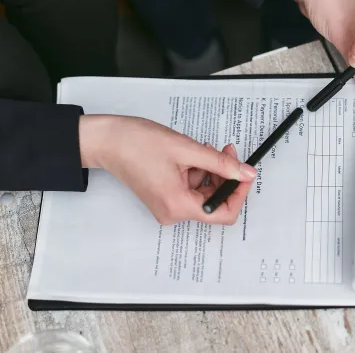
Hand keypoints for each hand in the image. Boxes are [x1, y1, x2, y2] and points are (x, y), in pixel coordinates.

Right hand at [78, 115, 255, 224]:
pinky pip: (191, 189)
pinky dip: (198, 172)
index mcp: (178, 206)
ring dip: (210, 171)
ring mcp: (168, 207)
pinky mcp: (165, 198)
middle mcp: (173, 213)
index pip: (224, 213)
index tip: (245, 173)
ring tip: (202, 149)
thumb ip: (221, 163)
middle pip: (214, 202)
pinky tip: (192, 155)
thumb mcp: (187, 149)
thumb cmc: (138, 144)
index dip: (238, 192)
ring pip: (204, 193)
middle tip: (226, 151)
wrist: (108, 141)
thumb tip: (246, 173)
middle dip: (225, 176)